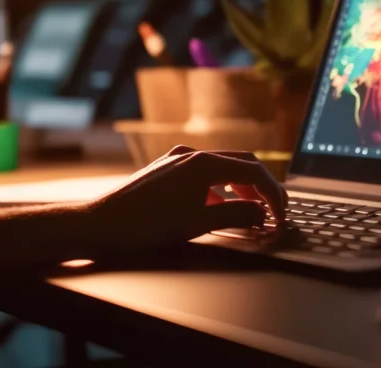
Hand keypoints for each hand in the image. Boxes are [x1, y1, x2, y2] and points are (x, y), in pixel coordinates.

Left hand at [81, 146, 287, 254]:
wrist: (99, 224)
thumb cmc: (145, 226)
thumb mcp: (198, 224)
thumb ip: (236, 216)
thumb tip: (261, 212)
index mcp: (203, 163)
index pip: (254, 170)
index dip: (273, 193)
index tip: (281, 213)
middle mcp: (191, 155)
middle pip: (242, 163)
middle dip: (262, 186)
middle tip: (275, 209)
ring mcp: (177, 161)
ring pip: (223, 167)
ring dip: (242, 187)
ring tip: (251, 212)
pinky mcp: (166, 170)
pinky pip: (204, 174)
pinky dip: (220, 189)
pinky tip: (219, 208)